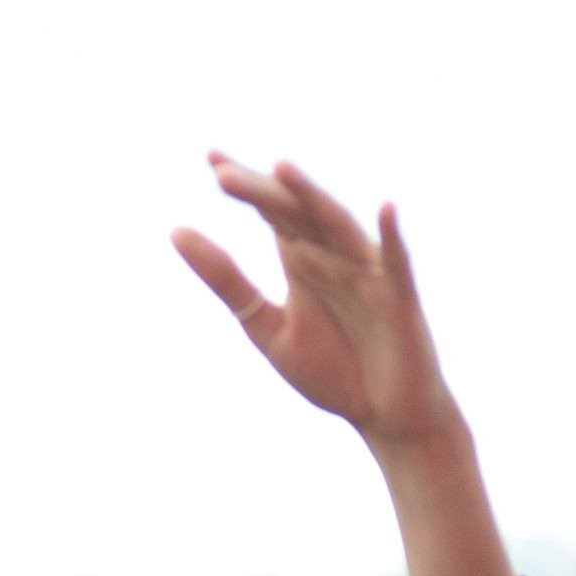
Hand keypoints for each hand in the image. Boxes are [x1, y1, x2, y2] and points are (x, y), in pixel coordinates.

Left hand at [173, 155, 463, 458]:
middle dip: (261, 193)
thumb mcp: (267, 328)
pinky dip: (392, 237)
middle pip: (294, 214)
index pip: (271, 212)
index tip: (211, 159)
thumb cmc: (334, 372)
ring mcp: (368, 274)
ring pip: (337, 227)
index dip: (245, 186)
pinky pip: (397, 264)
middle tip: (221, 175)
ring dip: (312, 199)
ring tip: (282, 170)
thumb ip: (227, 282)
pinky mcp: (400, 301)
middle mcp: (334, 257)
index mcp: (302, 260)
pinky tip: (386, 209)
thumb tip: (176, 232)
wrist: (385, 417)